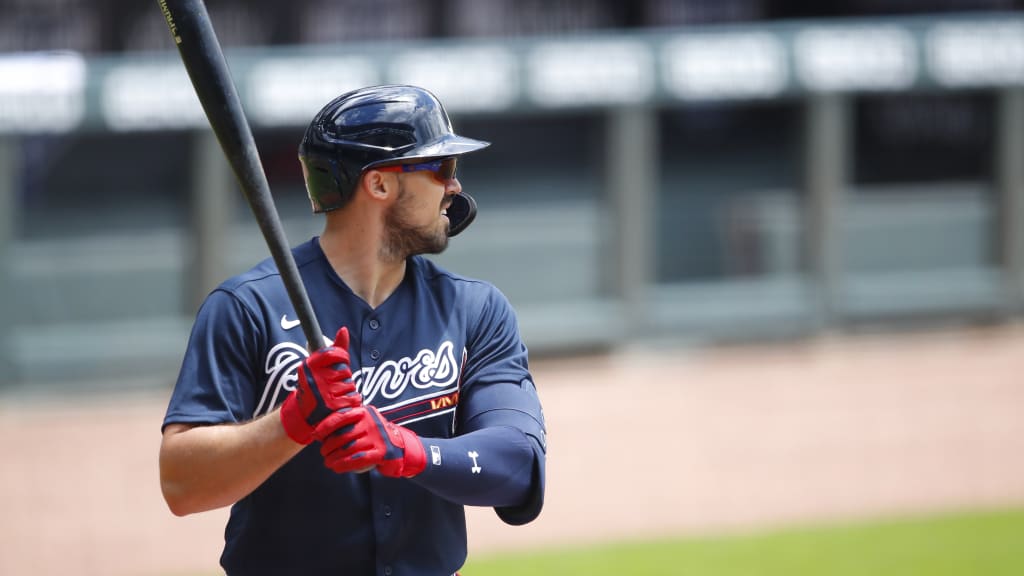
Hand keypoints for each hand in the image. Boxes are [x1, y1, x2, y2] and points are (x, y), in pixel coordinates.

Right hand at [280, 327, 361, 444]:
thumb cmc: (315, 386)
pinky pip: (353, 398)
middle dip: (343, 379)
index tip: (340, 363)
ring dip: (347, 391)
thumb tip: (344, 330)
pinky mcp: (331, 407)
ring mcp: (322, 393)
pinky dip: (351, 402)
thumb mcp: (319, 366)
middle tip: (333, 386)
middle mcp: (314, 378)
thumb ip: (334, 349)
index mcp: (309, 365)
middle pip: (345, 372)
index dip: (342, 358)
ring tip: (334, 396)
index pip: (335, 353)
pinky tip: (340, 404)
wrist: (303, 414)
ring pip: (350, 386)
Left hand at [320, 405, 425, 477]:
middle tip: (323, 453)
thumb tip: (321, 429)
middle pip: (342, 435)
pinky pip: (358, 460)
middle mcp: (371, 422)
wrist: (402, 447)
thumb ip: (349, 422)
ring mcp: (377, 437)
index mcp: (365, 412)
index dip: (325, 426)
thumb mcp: (366, 422)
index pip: (341, 416)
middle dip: (328, 446)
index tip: (316, 435)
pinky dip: (344, 465)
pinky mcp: (381, 453)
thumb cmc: (376, 436)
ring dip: (334, 458)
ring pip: (348, 449)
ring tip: (328, 462)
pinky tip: (337, 468)